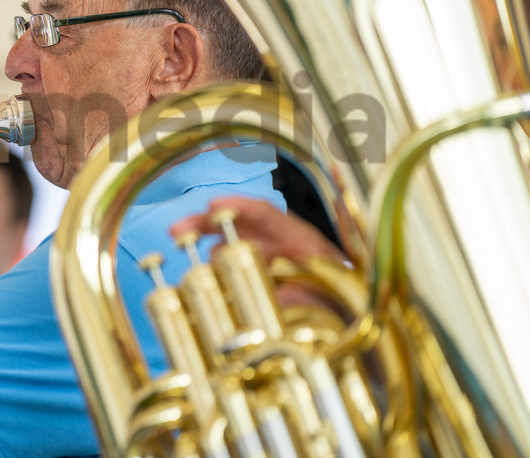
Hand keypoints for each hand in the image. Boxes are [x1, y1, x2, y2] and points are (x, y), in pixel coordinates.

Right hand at [171, 197, 348, 309]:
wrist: (353, 323)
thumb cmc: (345, 303)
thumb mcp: (328, 298)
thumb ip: (301, 297)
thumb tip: (273, 298)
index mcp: (300, 240)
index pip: (265, 214)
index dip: (238, 208)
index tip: (212, 206)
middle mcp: (278, 246)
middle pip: (236, 226)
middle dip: (205, 224)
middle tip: (176, 232)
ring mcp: (265, 263)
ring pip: (229, 251)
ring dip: (211, 255)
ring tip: (193, 267)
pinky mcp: (255, 282)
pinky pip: (231, 274)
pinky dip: (217, 277)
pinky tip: (205, 285)